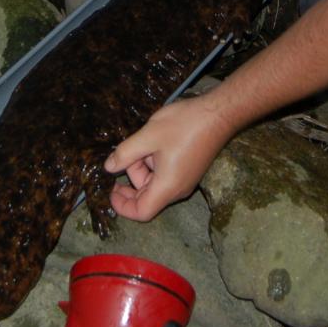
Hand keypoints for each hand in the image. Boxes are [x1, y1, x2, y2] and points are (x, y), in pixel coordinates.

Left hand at [104, 95, 235, 221]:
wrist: (218, 114)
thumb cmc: (184, 125)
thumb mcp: (148, 136)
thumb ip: (125, 154)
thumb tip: (109, 167)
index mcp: (167, 187)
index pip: (141, 212)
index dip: (122, 206)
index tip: (111, 189)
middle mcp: (177, 189)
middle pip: (147, 196)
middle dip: (131, 178)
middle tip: (124, 156)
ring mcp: (185, 180)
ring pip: (155, 183)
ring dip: (143, 166)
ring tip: (143, 141)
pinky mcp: (190, 170)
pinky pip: (165, 174)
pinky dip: (154, 163)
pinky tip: (154, 142)